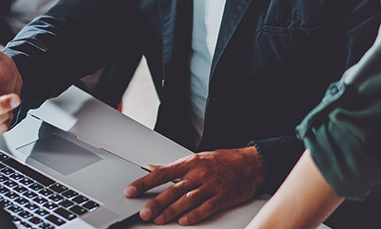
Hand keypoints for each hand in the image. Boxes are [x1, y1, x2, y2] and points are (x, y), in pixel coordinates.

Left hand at [125, 147, 265, 225]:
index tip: (131, 190)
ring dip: (172, 211)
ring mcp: (211, 186)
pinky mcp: (222, 197)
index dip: (145, 182)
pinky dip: (195, 215)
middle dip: (157, 202)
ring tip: (159, 220)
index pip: (161, 173)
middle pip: (173, 189)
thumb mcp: (195, 159)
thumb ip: (172, 167)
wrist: (250, 164)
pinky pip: (207, 207)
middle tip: (144, 212)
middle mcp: (198, 174)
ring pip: (188, 199)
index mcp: (189, 163)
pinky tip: (184, 221)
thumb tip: (150, 168)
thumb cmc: (222, 161)